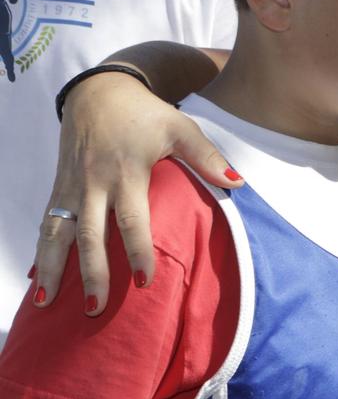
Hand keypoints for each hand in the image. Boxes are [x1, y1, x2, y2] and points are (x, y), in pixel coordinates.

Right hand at [36, 70, 235, 314]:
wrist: (98, 91)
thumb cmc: (145, 114)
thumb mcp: (180, 128)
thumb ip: (207, 158)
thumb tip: (237, 184)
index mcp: (127, 173)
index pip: (132, 219)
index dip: (137, 250)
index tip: (144, 280)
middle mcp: (94, 183)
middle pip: (89, 235)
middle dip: (91, 273)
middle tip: (96, 308)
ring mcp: (72, 187)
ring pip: (57, 233)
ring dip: (52, 269)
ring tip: (46, 303)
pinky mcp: (59, 187)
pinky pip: (47, 224)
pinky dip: (41, 252)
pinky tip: (39, 280)